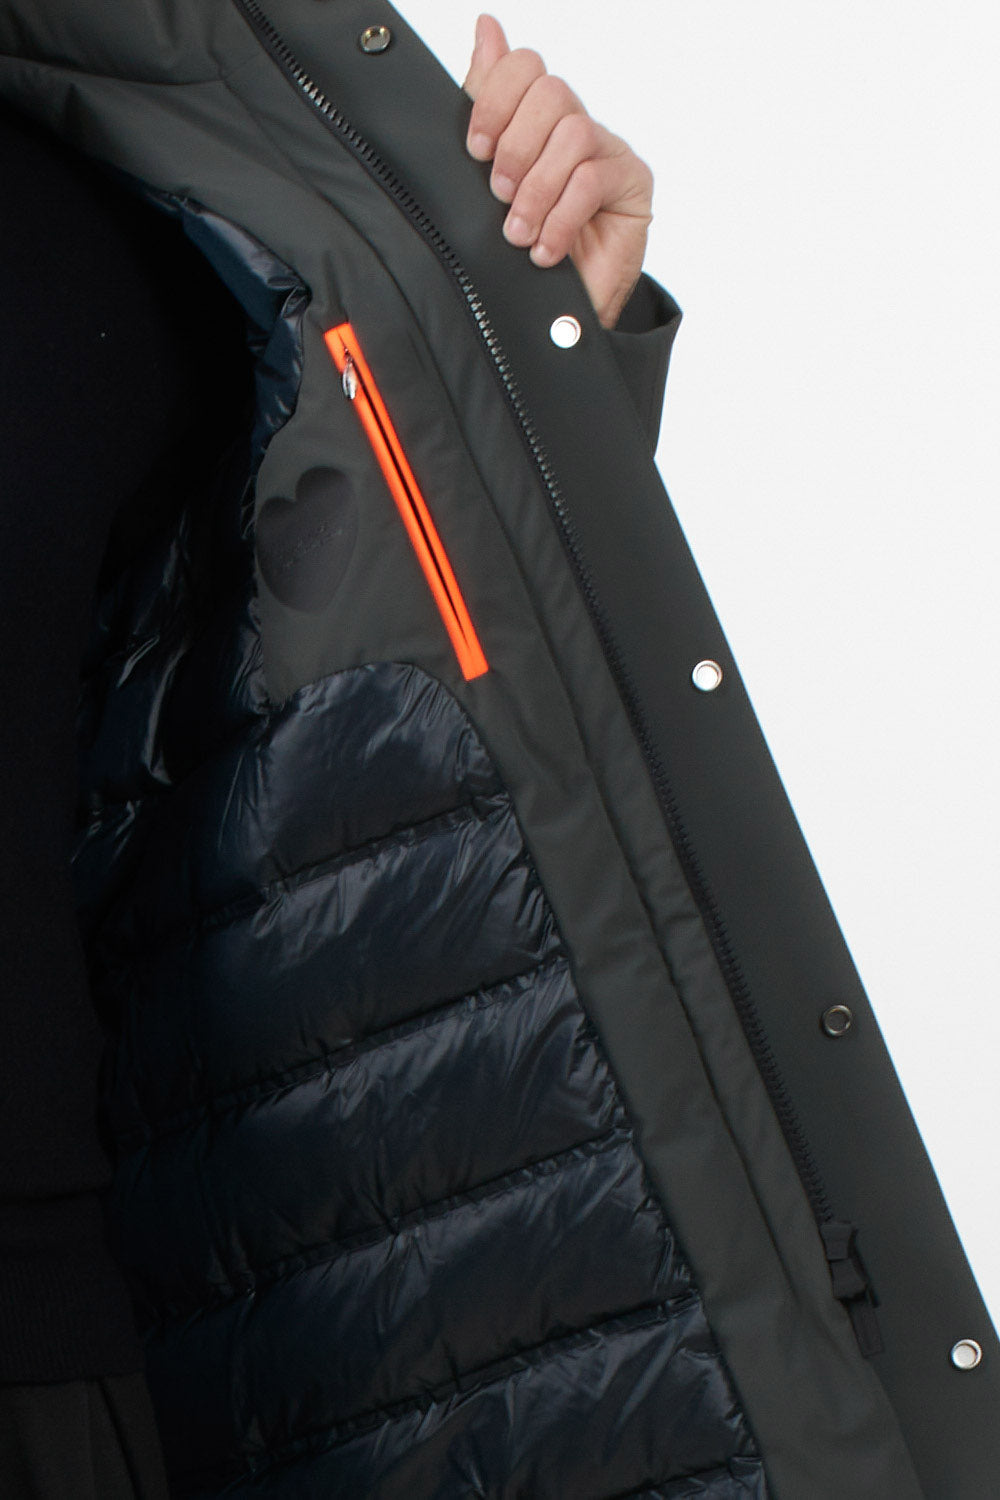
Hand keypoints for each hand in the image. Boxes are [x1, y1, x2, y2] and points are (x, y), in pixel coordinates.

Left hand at [462, 13, 653, 329]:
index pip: (525, 69)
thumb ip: (488, 105)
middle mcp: (577, 127)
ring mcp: (609, 152)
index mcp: (539, 120)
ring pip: (571, 136)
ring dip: (536, 191)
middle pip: (550, 94)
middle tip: (499, 195)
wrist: (560, 317)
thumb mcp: (490, 181)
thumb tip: (486, 28)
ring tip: (519, 233)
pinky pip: (591, 180)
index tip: (475, 148)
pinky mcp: (634, 184)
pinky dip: (560, 218)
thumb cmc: (526, 250)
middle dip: (514, 148)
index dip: (495, 99)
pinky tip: (546, 249)